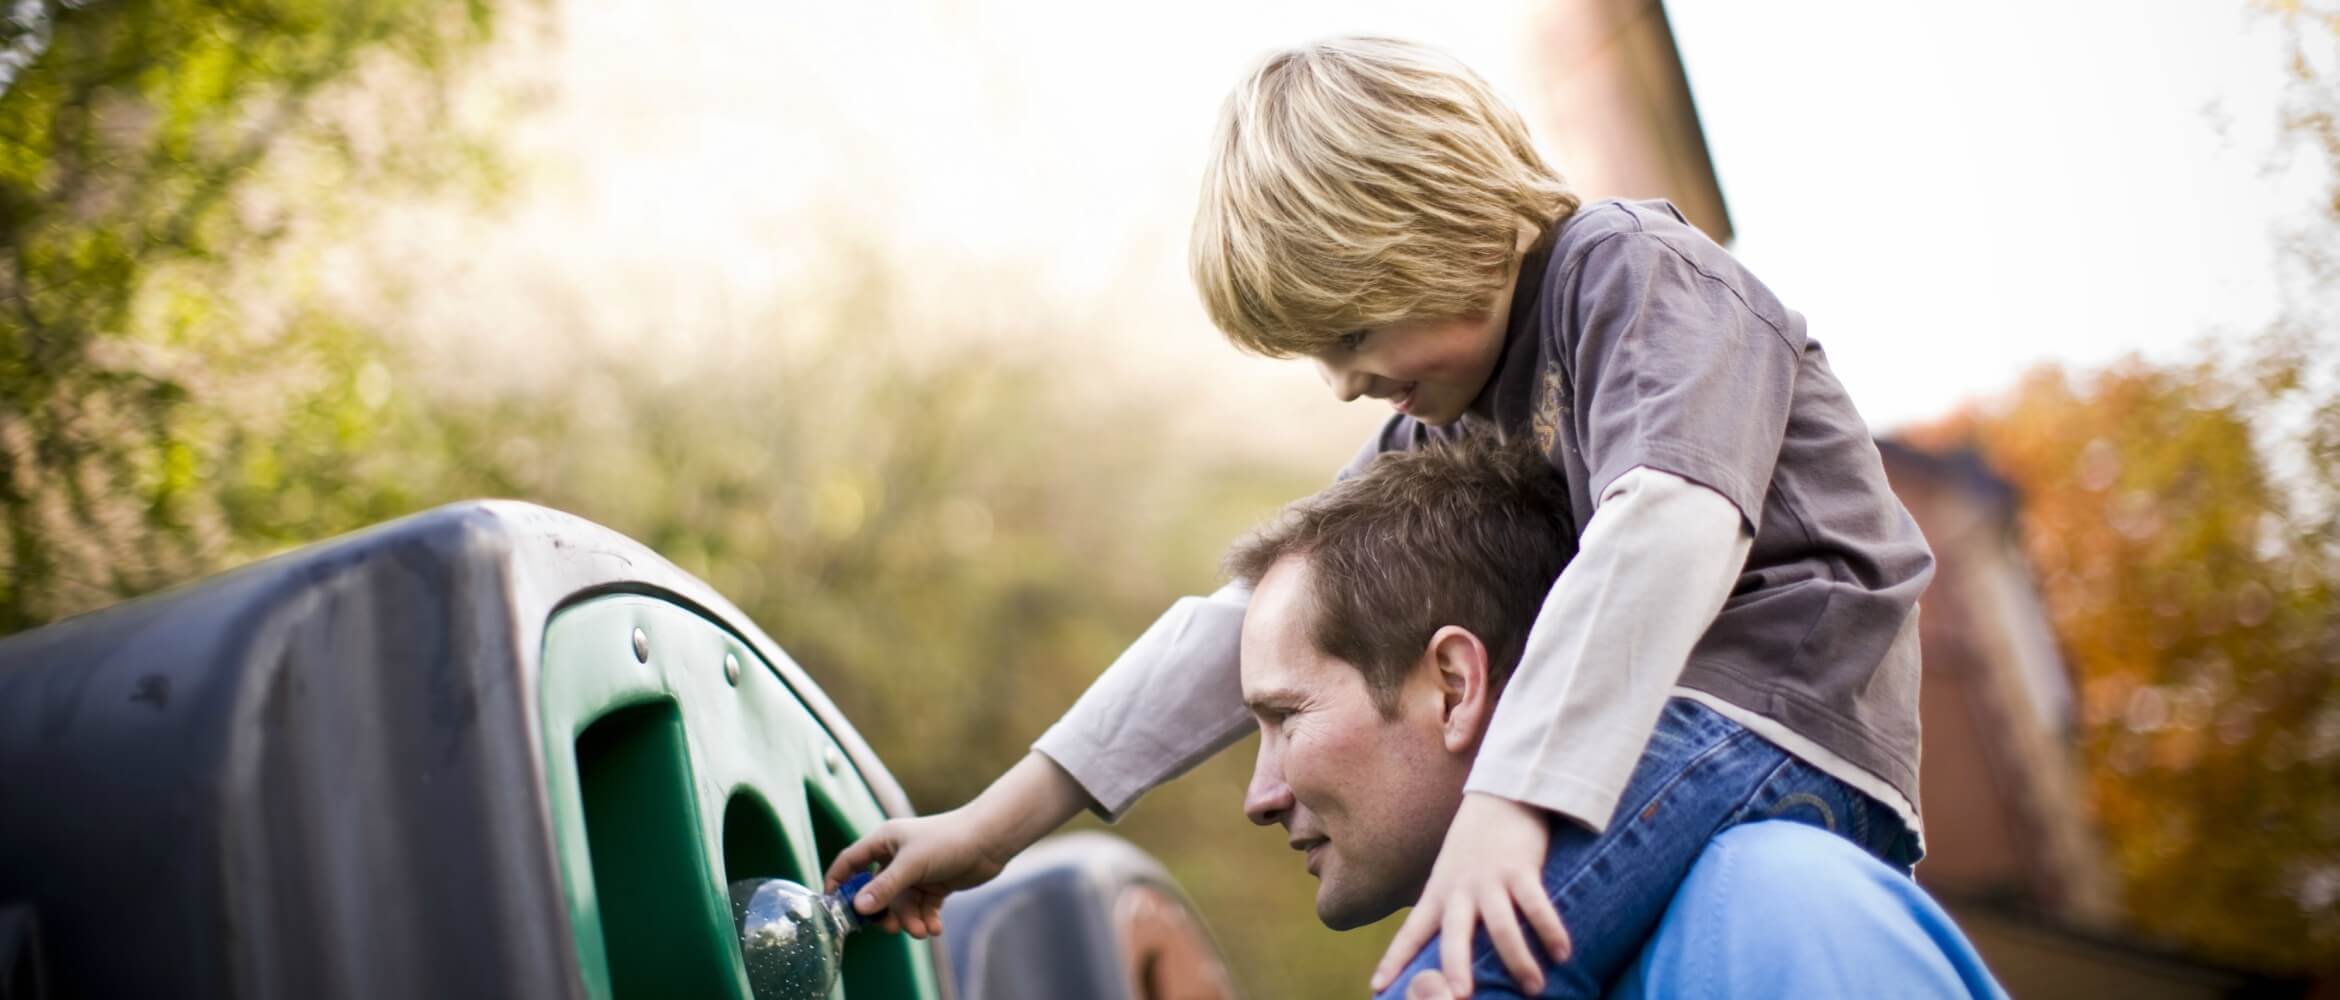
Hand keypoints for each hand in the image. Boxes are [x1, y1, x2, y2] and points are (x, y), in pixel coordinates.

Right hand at [822, 806, 1014, 938]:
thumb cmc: (948, 841)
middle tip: (891, 929)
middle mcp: (897, 856)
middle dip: (885, 913)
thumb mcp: (912, 864)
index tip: (833, 907)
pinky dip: (927, 919)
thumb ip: (884, 887)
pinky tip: (935, 928)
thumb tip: (858, 907)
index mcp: (884, 842)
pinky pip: (922, 908)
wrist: (990, 841)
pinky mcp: (935, 885)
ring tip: (923, 932)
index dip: (838, 882)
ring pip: (903, 904)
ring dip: (911, 920)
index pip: (850, 862)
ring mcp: (916, 872)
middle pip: (878, 892)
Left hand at [1369, 793, 1570, 997]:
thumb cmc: (1475, 846)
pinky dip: (1550, 930)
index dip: (1395, 960)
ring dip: (1518, 960)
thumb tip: (1452, 957)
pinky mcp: (1521, 868)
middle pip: (1454, 934)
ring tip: (1534, 988)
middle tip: (1459, 997)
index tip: (1378, 988)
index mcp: (1438, 894)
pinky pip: (1537, 905)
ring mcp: (1490, 879)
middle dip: (1456, 966)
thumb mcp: (1450, 877)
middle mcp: (1460, 889)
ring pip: (1501, 926)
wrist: (1500, 795)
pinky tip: (1563, 954)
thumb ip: (1450, 912)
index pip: (1412, 932)